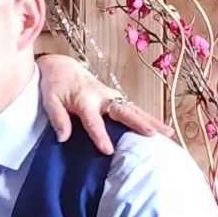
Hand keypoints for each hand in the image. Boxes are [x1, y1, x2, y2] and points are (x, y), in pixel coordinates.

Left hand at [36, 54, 172, 154]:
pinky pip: (132, 108)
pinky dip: (146, 117)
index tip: (108, 151)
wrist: (61, 66)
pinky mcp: (115, 97)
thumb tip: (64, 138)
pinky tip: (159, 128)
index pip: (93, 121)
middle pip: (123, 111)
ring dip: (151, 120)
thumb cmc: (54, 85)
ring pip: (133, 109)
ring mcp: (111, 96)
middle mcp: (102, 97)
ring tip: (168, 133)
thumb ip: (58, 118)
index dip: (101, 136)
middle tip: (153, 134)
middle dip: (138, 123)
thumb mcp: (49, 101)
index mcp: (84, 100)